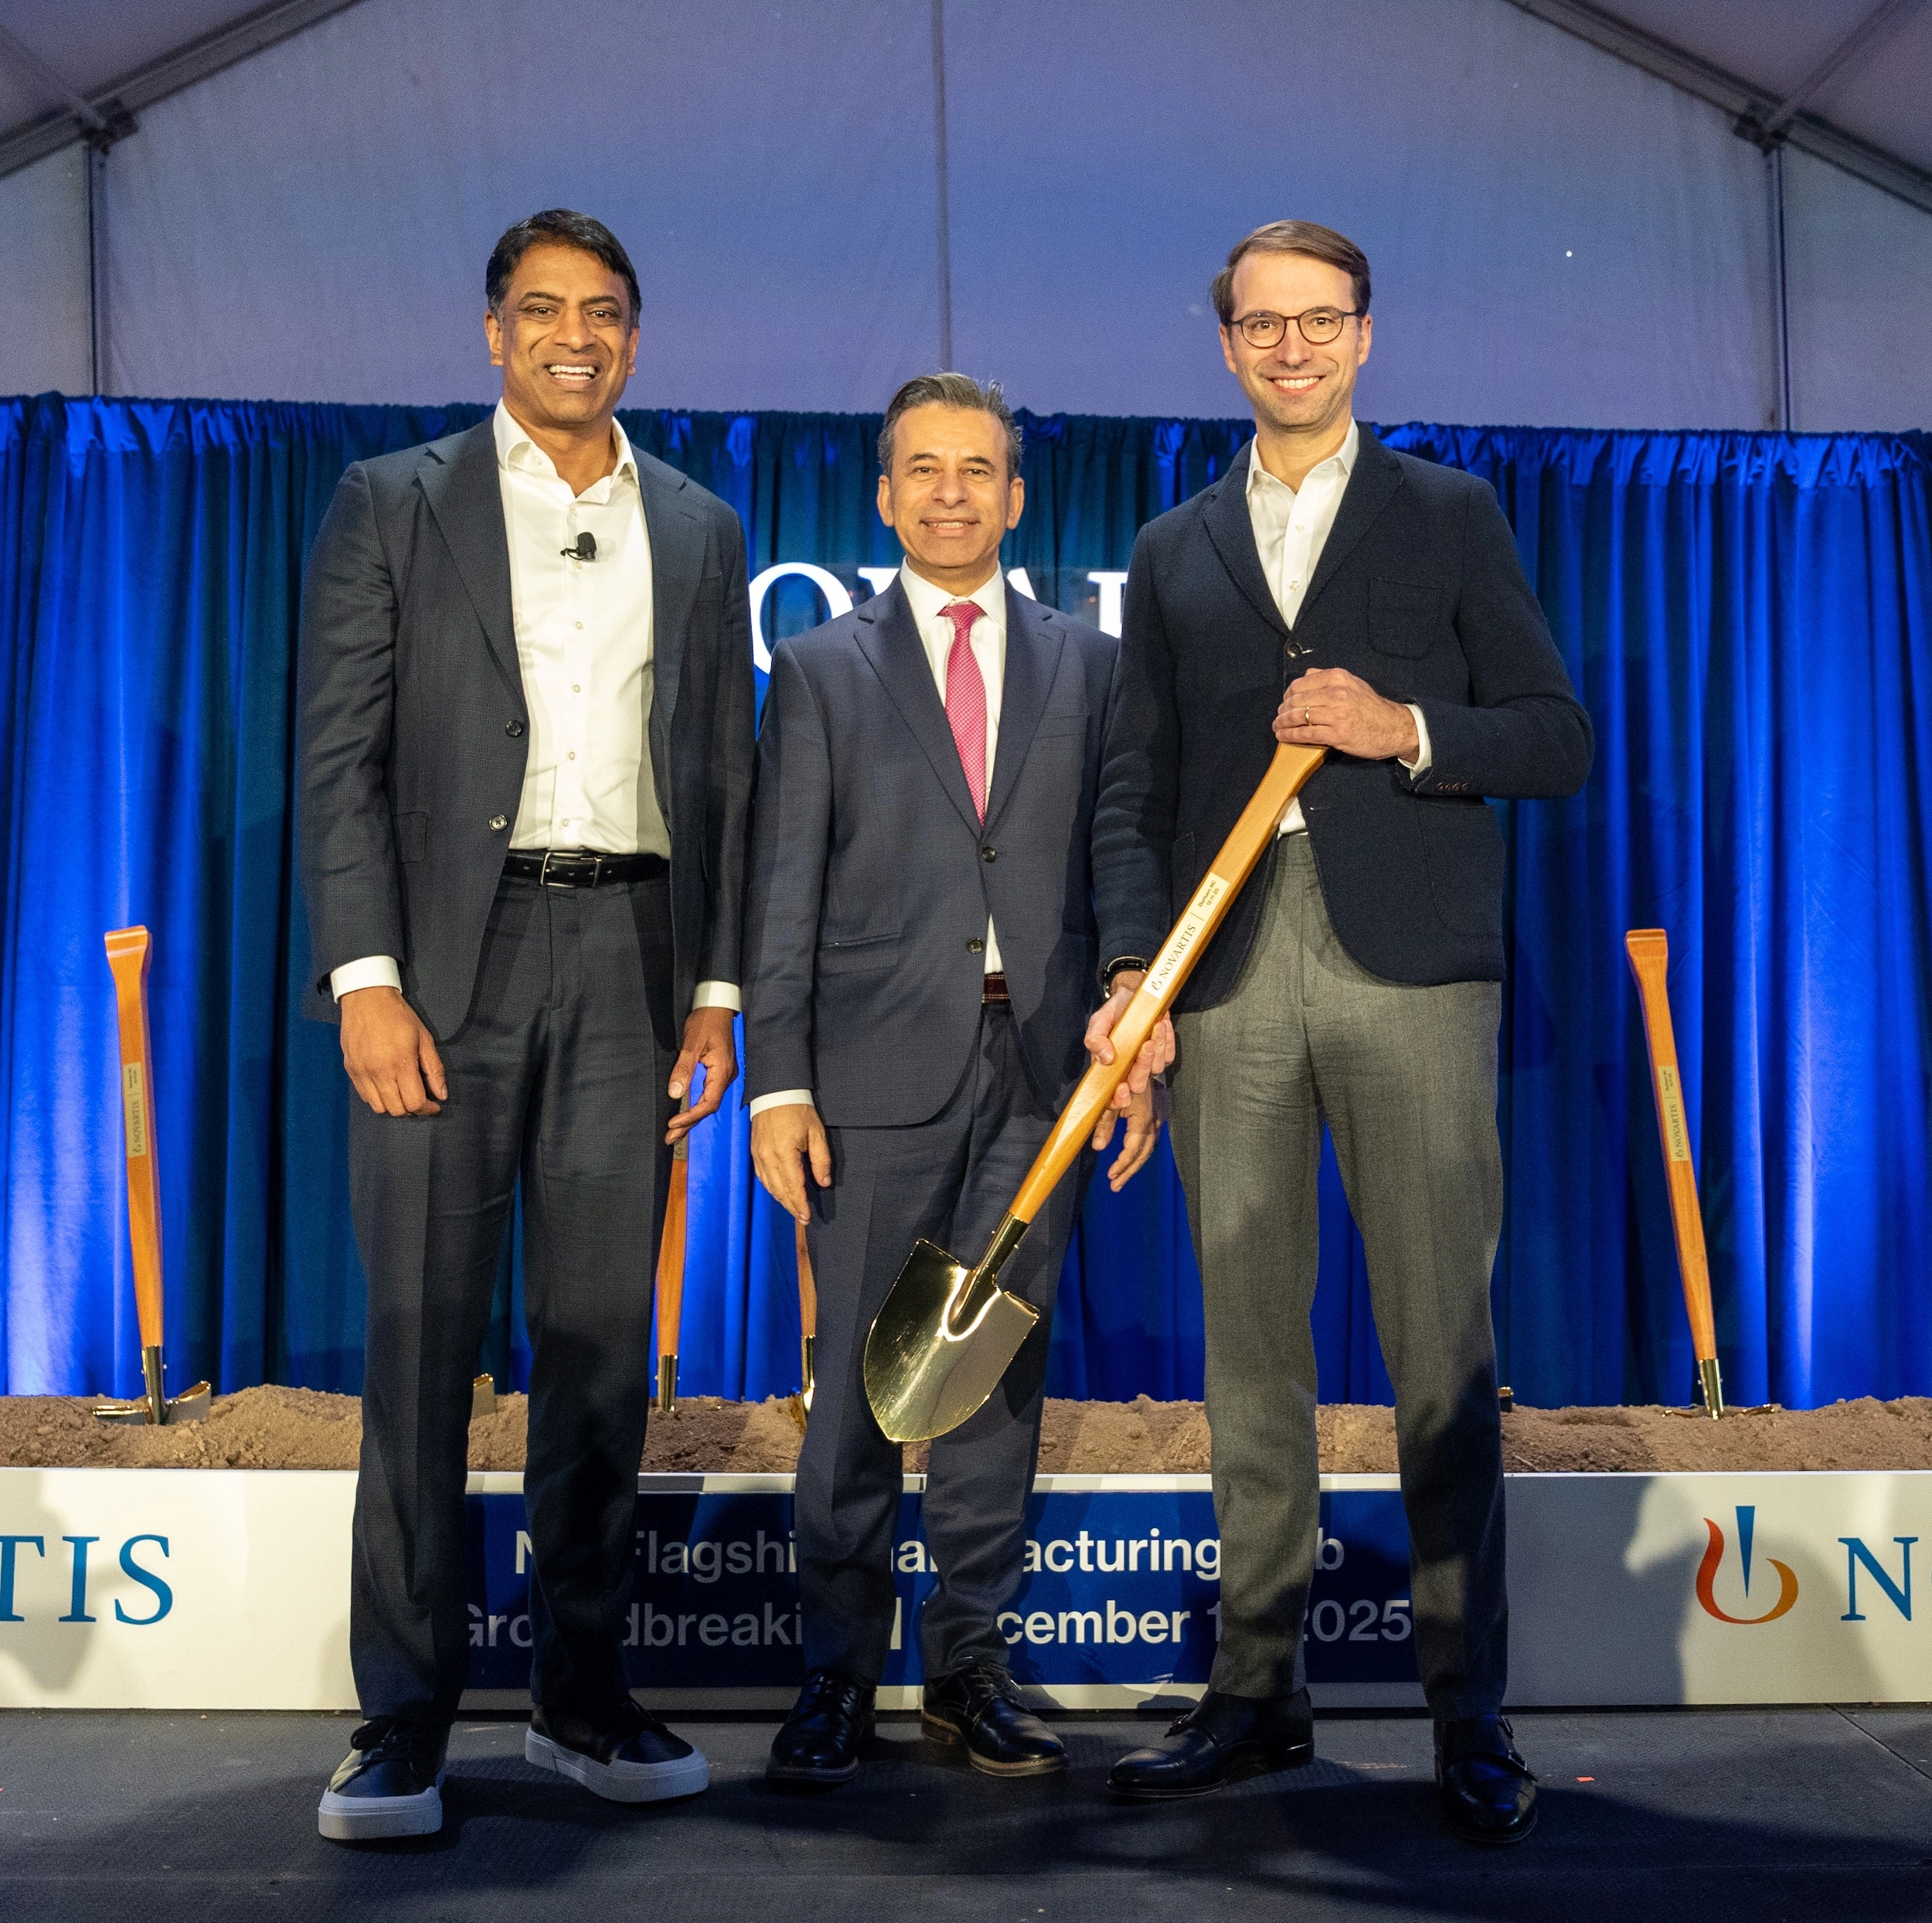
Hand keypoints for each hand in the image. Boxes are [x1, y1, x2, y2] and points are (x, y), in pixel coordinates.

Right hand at [339, 986, 446, 1115]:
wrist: (366, 999)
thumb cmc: (399, 1016)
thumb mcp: (424, 1038)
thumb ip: (434, 1069)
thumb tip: (441, 1095)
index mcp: (400, 1063)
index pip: (414, 1102)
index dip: (427, 1109)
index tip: (434, 1104)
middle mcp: (378, 1073)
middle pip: (397, 1110)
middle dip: (413, 1109)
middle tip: (421, 1099)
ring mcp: (361, 1073)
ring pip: (379, 1108)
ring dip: (395, 1106)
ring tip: (404, 1093)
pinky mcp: (351, 1071)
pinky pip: (365, 1097)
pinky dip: (379, 1099)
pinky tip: (388, 1087)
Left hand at [667, 1006, 737, 1142]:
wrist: (717, 1006)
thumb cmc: (706, 1021)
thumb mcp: (691, 1044)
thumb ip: (684, 1069)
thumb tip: (675, 1092)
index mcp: (722, 1071)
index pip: (709, 1103)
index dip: (691, 1116)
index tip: (674, 1123)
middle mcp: (726, 1076)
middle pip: (709, 1107)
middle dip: (690, 1124)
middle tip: (670, 1138)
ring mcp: (724, 1075)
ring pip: (709, 1102)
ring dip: (692, 1118)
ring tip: (675, 1132)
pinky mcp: (719, 1072)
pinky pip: (709, 1094)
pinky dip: (696, 1106)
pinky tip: (686, 1114)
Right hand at [750, 1103, 831, 1223]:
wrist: (775, 1091)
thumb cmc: (798, 1110)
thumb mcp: (816, 1133)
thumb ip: (821, 1160)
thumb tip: (824, 1182)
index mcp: (785, 1153)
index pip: (793, 1186)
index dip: (800, 1204)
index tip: (806, 1217)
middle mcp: (768, 1157)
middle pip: (780, 1190)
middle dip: (791, 1206)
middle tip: (802, 1218)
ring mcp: (758, 1155)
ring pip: (769, 1185)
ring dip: (781, 1199)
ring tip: (793, 1209)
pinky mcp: (754, 1152)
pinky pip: (762, 1176)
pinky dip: (771, 1188)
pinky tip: (778, 1193)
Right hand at [1084, 970, 1174, 1116]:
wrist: (1131, 997)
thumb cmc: (1113, 1013)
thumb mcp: (1098, 1022)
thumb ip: (1095, 1040)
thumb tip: (1106, 1059)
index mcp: (1110, 1069)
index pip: (1113, 1096)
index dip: (1118, 1099)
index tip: (1122, 1088)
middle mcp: (1129, 1070)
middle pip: (1138, 1084)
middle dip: (1143, 1066)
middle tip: (1145, 1044)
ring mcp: (1147, 1063)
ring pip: (1156, 1068)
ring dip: (1158, 1047)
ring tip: (1155, 1026)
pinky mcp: (1163, 1053)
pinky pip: (1169, 1055)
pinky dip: (1168, 1040)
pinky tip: (1161, 1025)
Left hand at [1091, 1075, 1165, 1190]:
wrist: (1139, 1050)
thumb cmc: (1120, 1072)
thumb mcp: (1108, 1098)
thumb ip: (1103, 1123)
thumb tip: (1098, 1147)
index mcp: (1143, 1116)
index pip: (1133, 1148)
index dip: (1122, 1164)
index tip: (1111, 1176)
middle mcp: (1154, 1117)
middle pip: (1144, 1152)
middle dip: (1130, 1170)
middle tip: (1116, 1185)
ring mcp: (1158, 1113)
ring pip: (1150, 1146)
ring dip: (1136, 1163)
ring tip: (1121, 1178)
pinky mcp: (1156, 1110)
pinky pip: (1152, 1137)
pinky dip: (1142, 1151)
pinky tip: (1132, 1158)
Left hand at [1274, 667, 1417, 761]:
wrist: (1395, 727)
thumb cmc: (1373, 708)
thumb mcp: (1354, 683)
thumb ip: (1329, 678)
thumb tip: (1307, 675)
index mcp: (1338, 678)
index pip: (1301, 684)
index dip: (1287, 695)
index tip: (1285, 702)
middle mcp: (1336, 693)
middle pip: (1297, 700)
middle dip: (1283, 710)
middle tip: (1279, 717)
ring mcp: (1336, 714)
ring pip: (1299, 716)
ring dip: (1283, 723)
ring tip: (1277, 727)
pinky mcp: (1337, 733)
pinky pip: (1305, 733)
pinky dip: (1290, 735)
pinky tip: (1283, 736)